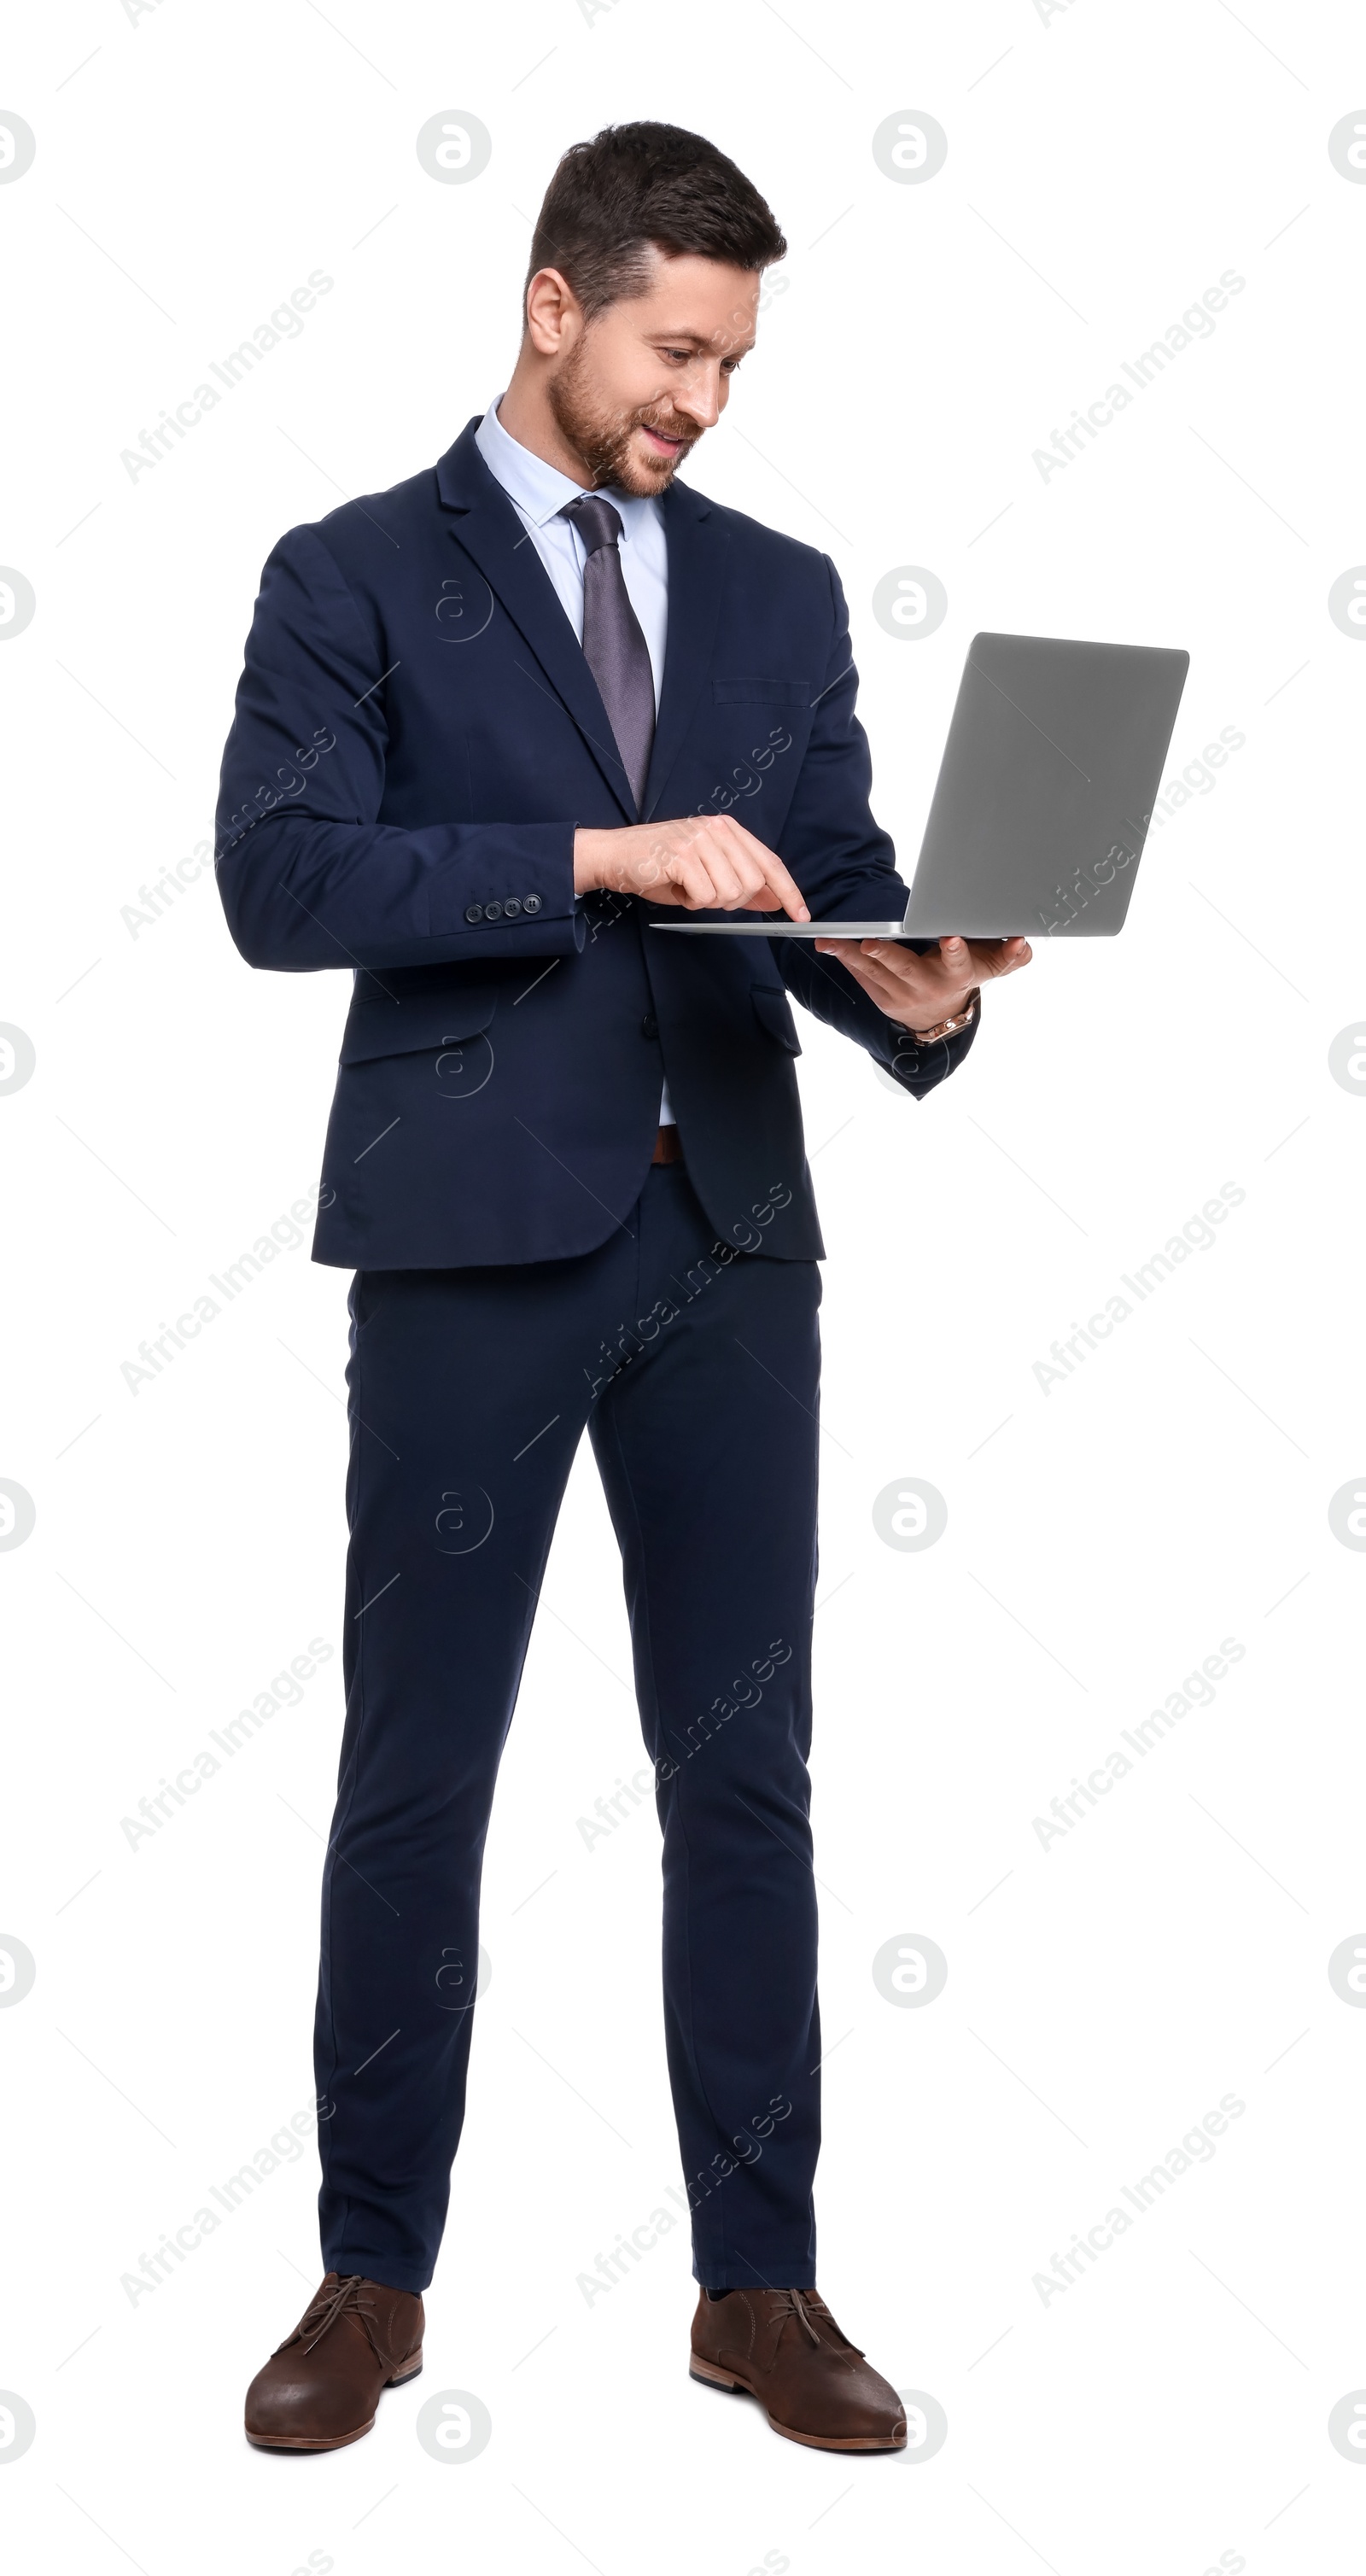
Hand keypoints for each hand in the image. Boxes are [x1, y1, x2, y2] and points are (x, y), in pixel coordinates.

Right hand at [574, 817, 809, 917]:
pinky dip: (691, 903)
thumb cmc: (660, 865)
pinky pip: (704, 897)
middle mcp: (716, 829)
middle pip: (752, 883)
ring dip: (709, 902)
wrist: (615, 855)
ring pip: (730, 893)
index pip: (770, 862)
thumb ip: (742, 881)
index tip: (801, 915)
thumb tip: (776, 899)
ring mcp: (699, 841)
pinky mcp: (681, 856)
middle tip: (706, 894)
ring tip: (688, 888)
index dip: (789, 891)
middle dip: (732, 901)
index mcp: (728, 828)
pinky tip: (676, 888)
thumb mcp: (708, 870)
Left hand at [811, 932, 1031, 1031]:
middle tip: (870, 941)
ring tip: (831, 939)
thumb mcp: (991, 969)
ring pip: (874, 971)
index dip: (956, 950)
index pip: (958, 962)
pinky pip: (861, 976)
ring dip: (851, 954)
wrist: (940, 1019)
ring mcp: (901, 994)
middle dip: (887, 954)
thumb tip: (1023, 942)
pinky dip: (844, 959)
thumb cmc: (965, 978)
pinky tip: (829, 944)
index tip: (951, 936)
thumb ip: (1011, 955)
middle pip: (905, 968)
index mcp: (956, 976)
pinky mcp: (881, 996)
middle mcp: (927, 986)